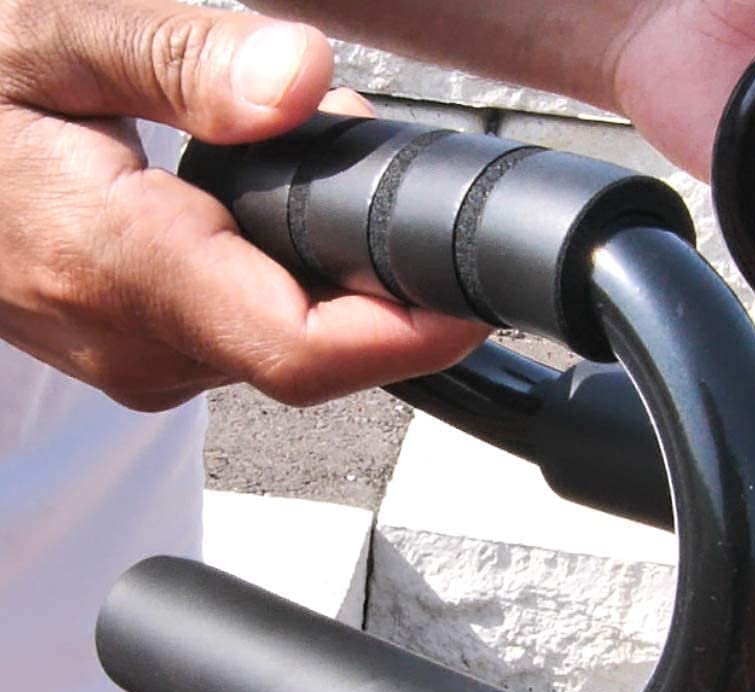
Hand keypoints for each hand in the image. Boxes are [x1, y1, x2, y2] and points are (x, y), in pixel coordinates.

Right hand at [0, 0, 486, 410]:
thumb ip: (179, 56)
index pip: (301, 349)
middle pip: (317, 355)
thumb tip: (300, 80)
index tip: (472, 302)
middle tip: (390, 186)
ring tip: (322, 181)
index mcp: (120, 267)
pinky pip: (253, 342)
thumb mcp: (52, 36)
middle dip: (381, 285)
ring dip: (336, 278)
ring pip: (290, 350)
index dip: (407, 336)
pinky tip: (276, 219)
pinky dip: (292, 286)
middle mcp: (142, 345)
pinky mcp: (152, 358)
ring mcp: (147, 363)